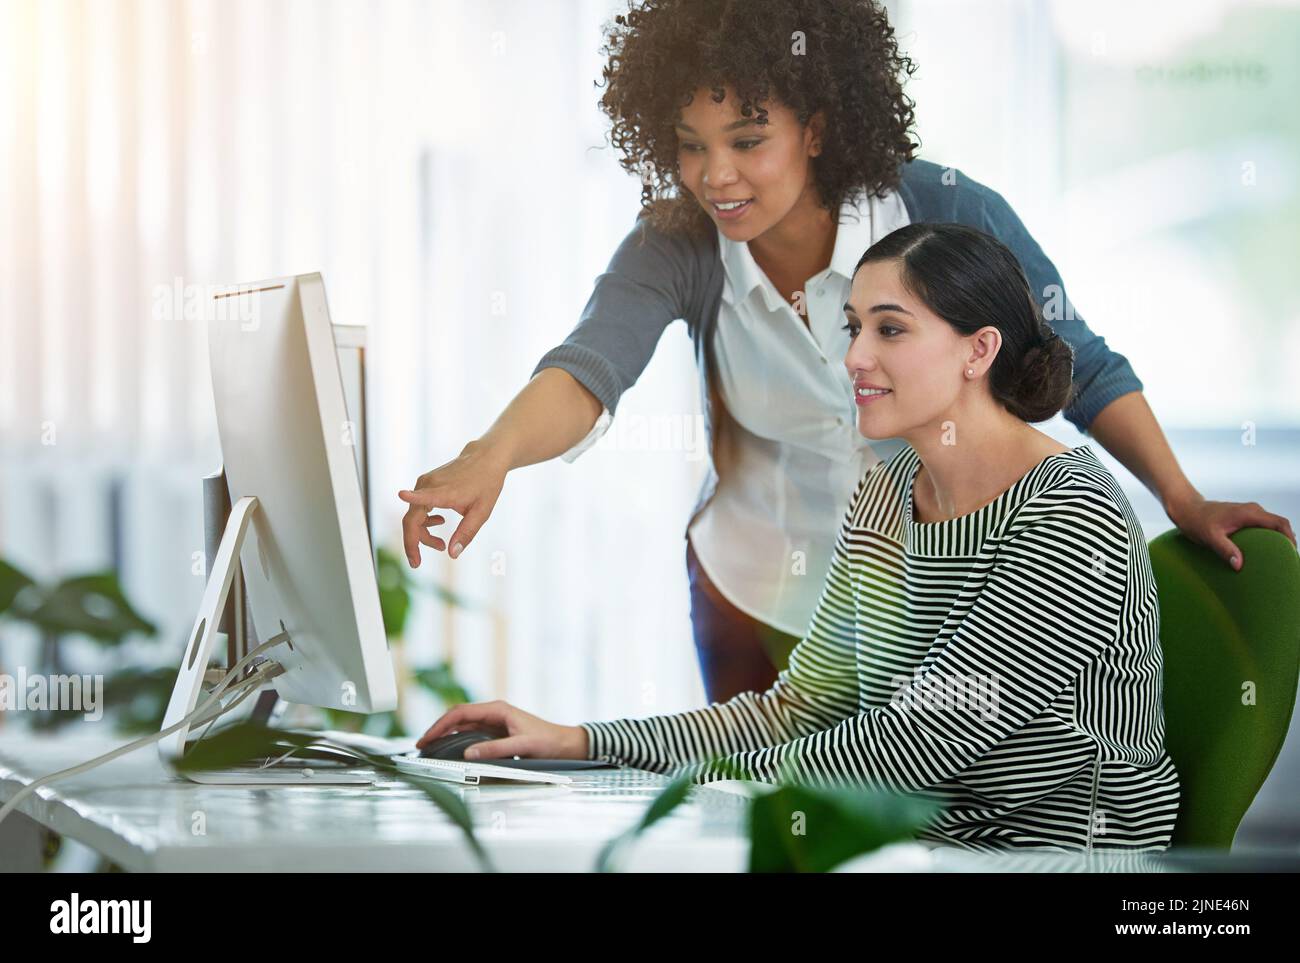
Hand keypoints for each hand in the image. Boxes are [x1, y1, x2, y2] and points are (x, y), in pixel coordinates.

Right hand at [399, 441, 507, 566]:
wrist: (485, 459)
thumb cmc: (486, 484)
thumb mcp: (482, 512)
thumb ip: (466, 533)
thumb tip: (452, 554)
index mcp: (446, 491)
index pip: (426, 495)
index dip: (412, 497)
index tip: (402, 494)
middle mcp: (430, 485)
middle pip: (411, 518)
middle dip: (412, 542)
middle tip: (417, 563)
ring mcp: (425, 482)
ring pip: (413, 515)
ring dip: (421, 533)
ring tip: (440, 545)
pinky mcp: (425, 483)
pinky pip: (416, 507)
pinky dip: (423, 521)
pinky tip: (439, 523)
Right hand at [416, 700, 588, 760]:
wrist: (565, 744)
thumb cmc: (548, 741)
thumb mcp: (522, 745)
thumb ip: (495, 749)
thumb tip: (468, 754)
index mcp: (498, 709)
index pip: (460, 713)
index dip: (440, 725)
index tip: (427, 737)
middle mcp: (493, 713)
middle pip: (457, 717)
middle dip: (438, 729)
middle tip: (422, 744)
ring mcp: (494, 722)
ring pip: (462, 726)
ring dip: (445, 735)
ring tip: (430, 747)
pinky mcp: (496, 733)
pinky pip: (470, 734)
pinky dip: (456, 740)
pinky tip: (448, 749)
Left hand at [1167, 492, 1296, 570]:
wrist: (1186, 508)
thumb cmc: (1196, 522)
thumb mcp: (1210, 538)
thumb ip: (1225, 550)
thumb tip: (1239, 565)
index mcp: (1249, 513)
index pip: (1279, 523)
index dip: (1290, 537)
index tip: (1292, 553)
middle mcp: (1253, 510)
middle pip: (1279, 523)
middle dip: (1287, 539)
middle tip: (1288, 559)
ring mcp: (1249, 512)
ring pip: (1272, 524)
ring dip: (1278, 538)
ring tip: (1279, 556)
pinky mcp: (1244, 516)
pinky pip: (1263, 525)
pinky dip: (1268, 536)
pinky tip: (1264, 550)